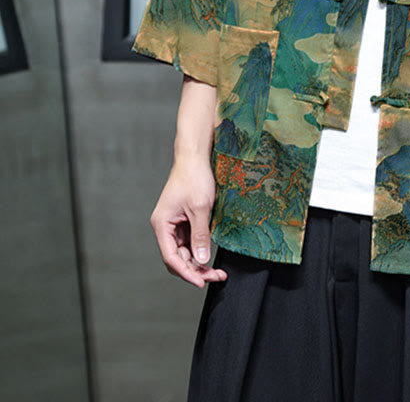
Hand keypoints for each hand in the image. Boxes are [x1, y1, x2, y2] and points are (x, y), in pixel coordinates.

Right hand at [150, 155, 227, 287]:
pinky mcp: (184, 220)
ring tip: (217, 271)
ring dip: (199, 262)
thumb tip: (202, 260)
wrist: (195, 156)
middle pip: (177, 258)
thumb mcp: (200, 208)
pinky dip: (200, 249)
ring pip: (184, 251)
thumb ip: (200, 235)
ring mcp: (174, 224)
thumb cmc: (194, 178)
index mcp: (162, 225)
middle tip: (216, 276)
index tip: (201, 282)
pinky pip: (190, 241)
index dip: (186, 273)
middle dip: (195, 270)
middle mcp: (165, 226)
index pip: (171, 257)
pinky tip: (211, 254)